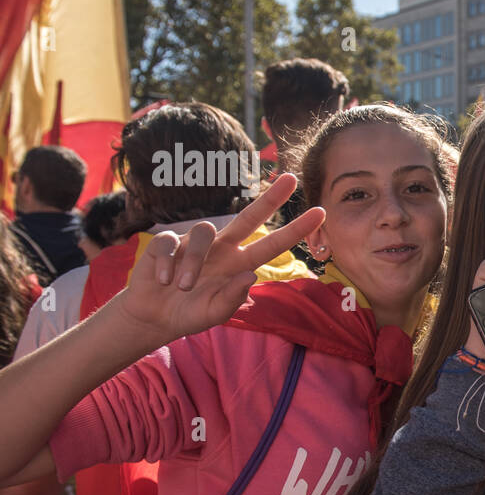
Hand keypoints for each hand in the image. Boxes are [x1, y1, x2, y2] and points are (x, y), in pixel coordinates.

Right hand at [114, 174, 324, 346]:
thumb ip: (231, 299)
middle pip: (250, 217)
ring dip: (193, 263)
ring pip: (205, 232)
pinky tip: (163, 279)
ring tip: (181, 286)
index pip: (272, 244)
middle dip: (271, 198)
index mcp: (239, 264)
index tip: (320, 212)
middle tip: (292, 178)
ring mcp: (196, 242)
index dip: (294, 230)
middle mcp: (222, 248)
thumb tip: (249, 275)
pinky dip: (168, 263)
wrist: (154, 316)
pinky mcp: (169, 242)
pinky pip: (172, 243)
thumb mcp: (213, 314)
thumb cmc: (189, 313)